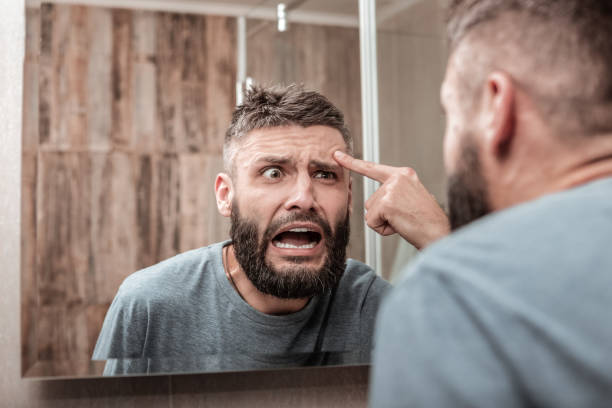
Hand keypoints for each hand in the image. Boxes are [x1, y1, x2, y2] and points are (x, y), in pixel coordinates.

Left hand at [334, 151, 449, 249]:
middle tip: (405, 217)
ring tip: (404, 221)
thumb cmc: (427, 221)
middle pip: (370, 200)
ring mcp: (392, 189)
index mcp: (404, 174)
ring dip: (383, 221)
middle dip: (382, 214)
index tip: (336, 155)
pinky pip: (371, 221)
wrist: (439, 233)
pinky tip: (399, 225)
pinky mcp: (386, 203)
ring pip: (370, 211)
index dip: (352, 163)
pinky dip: (382, 229)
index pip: (372, 168)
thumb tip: (373, 202)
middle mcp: (398, 177)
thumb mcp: (411, 198)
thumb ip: (392, 194)